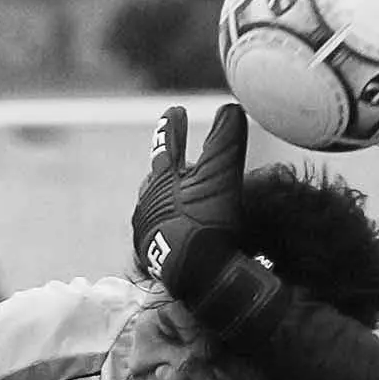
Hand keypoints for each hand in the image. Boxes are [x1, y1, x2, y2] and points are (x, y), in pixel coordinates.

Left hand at [132, 104, 279, 332]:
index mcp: (163, 178)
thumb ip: (225, 140)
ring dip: (164, 195)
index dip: (172, 126)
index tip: (174, 110)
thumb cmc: (207, 220)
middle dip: (165, 164)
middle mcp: (148, 200)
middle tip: (170, 156)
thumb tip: (231, 106)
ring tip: (173, 194)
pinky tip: (173, 229)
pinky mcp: (150, 253)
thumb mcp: (221, 175)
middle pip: (156, 175)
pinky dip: (166, 223)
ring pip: (153, 203)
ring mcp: (147, 227)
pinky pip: (156, 229)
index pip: (166, 144)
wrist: (193, 273)